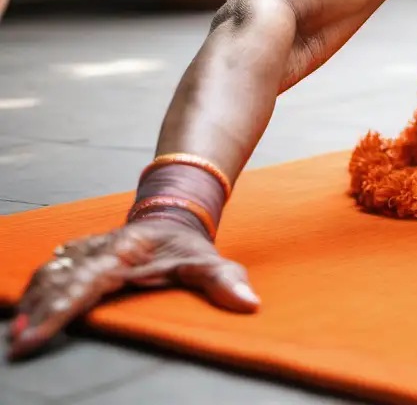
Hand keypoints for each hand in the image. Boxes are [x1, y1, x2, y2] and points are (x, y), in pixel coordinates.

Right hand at [6, 216, 258, 359]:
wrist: (174, 216)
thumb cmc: (188, 246)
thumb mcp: (211, 261)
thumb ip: (226, 282)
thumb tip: (250, 304)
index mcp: (124, 251)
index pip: (87, 282)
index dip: (61, 307)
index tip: (37, 333)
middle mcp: (100, 251)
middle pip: (62, 280)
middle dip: (40, 311)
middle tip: (20, 343)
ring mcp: (88, 253)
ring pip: (51, 274)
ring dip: (34, 301)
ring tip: (19, 333)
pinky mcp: (80, 259)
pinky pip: (52, 272)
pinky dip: (36, 290)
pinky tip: (25, 311)